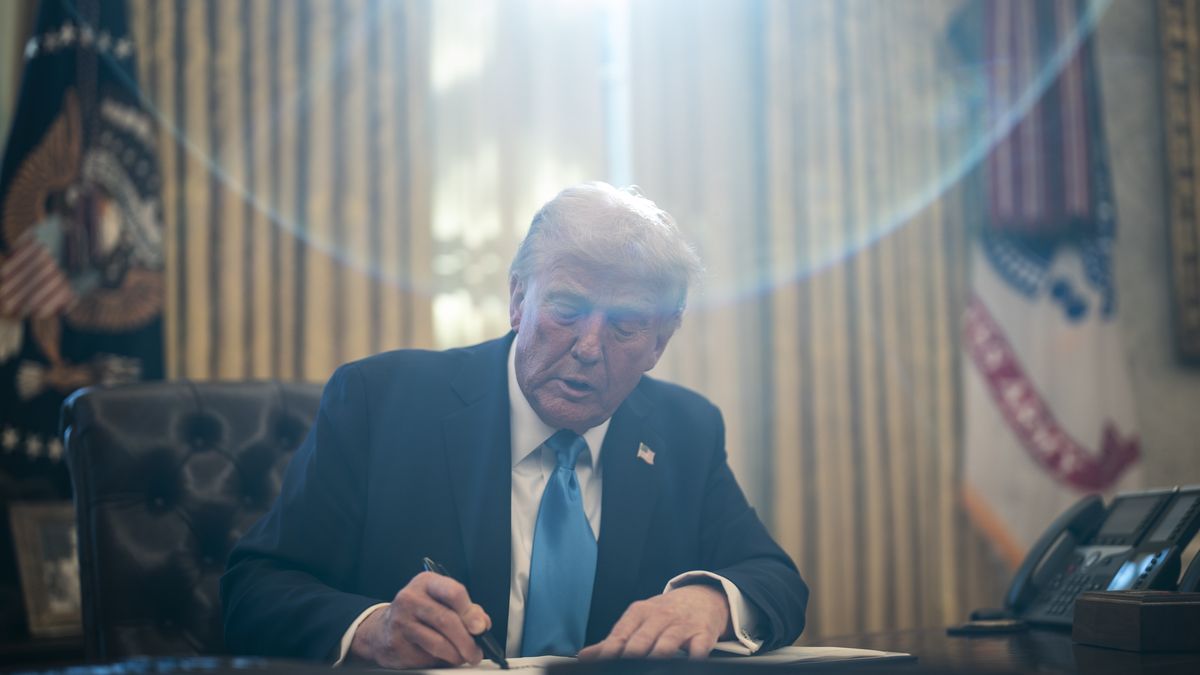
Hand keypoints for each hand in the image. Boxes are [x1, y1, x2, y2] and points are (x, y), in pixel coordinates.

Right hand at [349, 571, 491, 667]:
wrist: (382, 629)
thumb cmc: (419, 613)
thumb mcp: (441, 601)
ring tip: (464, 657)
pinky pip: (426, 656)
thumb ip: (465, 609)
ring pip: (438, 643)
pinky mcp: (396, 643)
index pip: (453, 592)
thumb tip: (482, 623)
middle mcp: (411, 598)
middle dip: (467, 640)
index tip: (480, 627)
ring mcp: (401, 621)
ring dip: (456, 655)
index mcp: (427, 582)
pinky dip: (440, 660)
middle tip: (476, 651)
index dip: (470, 612)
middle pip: (447, 620)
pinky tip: (444, 657)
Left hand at [578, 584, 730, 660]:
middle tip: (625, 667)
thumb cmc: (664, 614)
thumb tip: (584, 656)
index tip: (604, 663)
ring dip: (658, 655)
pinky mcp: (703, 634)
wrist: (703, 596)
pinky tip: (688, 663)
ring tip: (650, 667)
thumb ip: (614, 640)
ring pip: (667, 643)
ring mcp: (682, 625)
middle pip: (641, 640)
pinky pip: (698, 647)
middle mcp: (659, 617)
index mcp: (639, 613)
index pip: (621, 634)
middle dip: (632, 655)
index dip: (610, 651)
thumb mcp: (638, 620)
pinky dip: (693, 657)